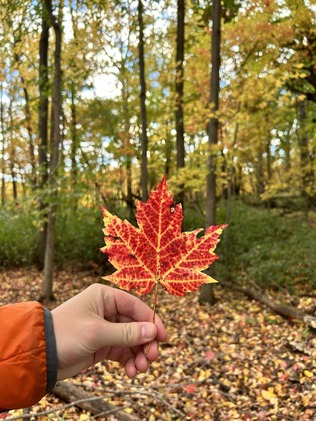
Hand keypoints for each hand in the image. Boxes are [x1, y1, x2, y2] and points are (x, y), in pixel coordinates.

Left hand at [51, 284, 166, 379]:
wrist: (40, 355)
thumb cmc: (65, 334)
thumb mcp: (97, 332)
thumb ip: (126, 333)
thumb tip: (154, 332)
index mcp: (105, 296)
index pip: (136, 306)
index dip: (152, 321)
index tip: (163, 338)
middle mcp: (107, 309)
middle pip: (136, 324)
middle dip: (145, 342)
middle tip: (151, 358)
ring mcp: (106, 328)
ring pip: (132, 339)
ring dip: (138, 354)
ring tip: (140, 369)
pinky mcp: (103, 344)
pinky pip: (123, 351)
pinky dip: (129, 361)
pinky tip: (131, 372)